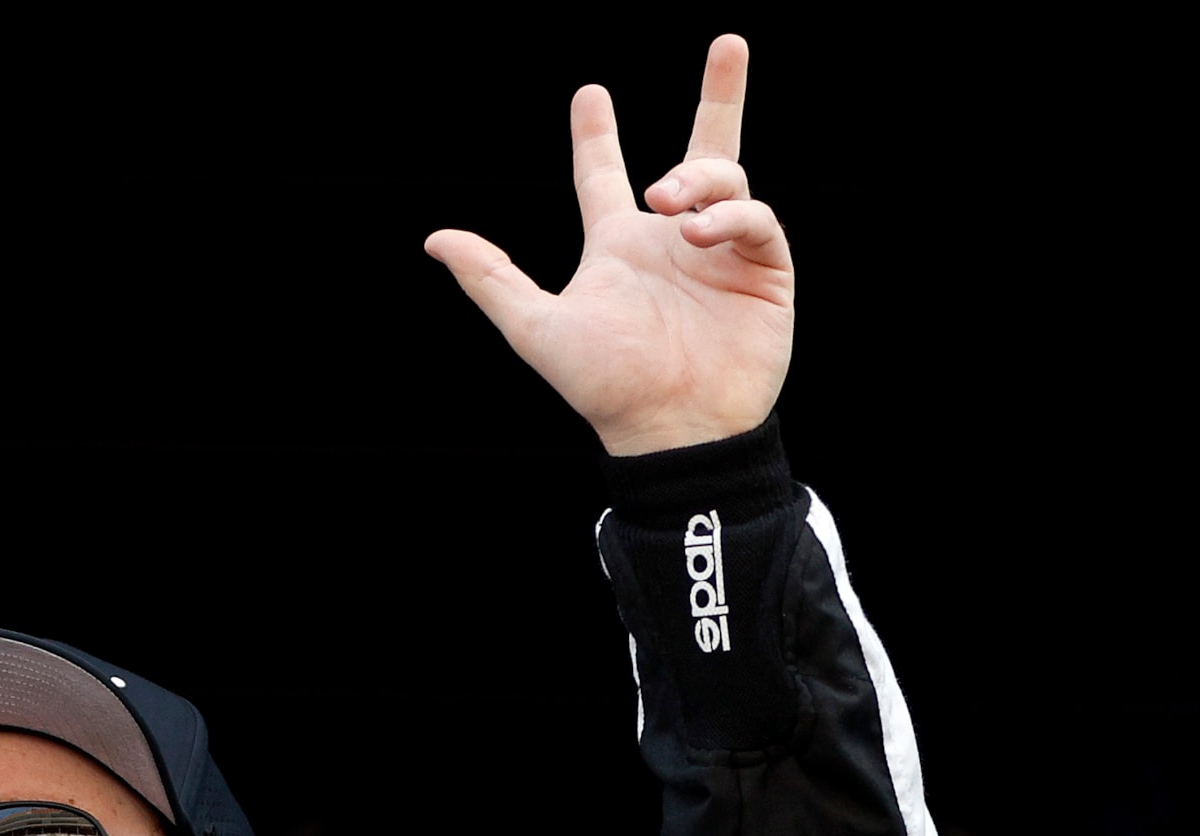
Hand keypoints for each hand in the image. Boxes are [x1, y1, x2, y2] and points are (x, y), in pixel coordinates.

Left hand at [424, 34, 791, 456]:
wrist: (669, 429)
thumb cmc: (605, 385)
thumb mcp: (537, 329)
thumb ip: (493, 280)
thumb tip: (436, 239)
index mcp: (619, 245)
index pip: (603, 176)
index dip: (596, 135)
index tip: (589, 94)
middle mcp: (672, 238)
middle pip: (703, 151)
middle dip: (721, 94)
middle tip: (728, 42)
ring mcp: (722, 251)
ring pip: (725, 178)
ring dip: (699, 177)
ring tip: (670, 202)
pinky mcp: (763, 270)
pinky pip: (756, 220)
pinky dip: (730, 216)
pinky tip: (697, 230)